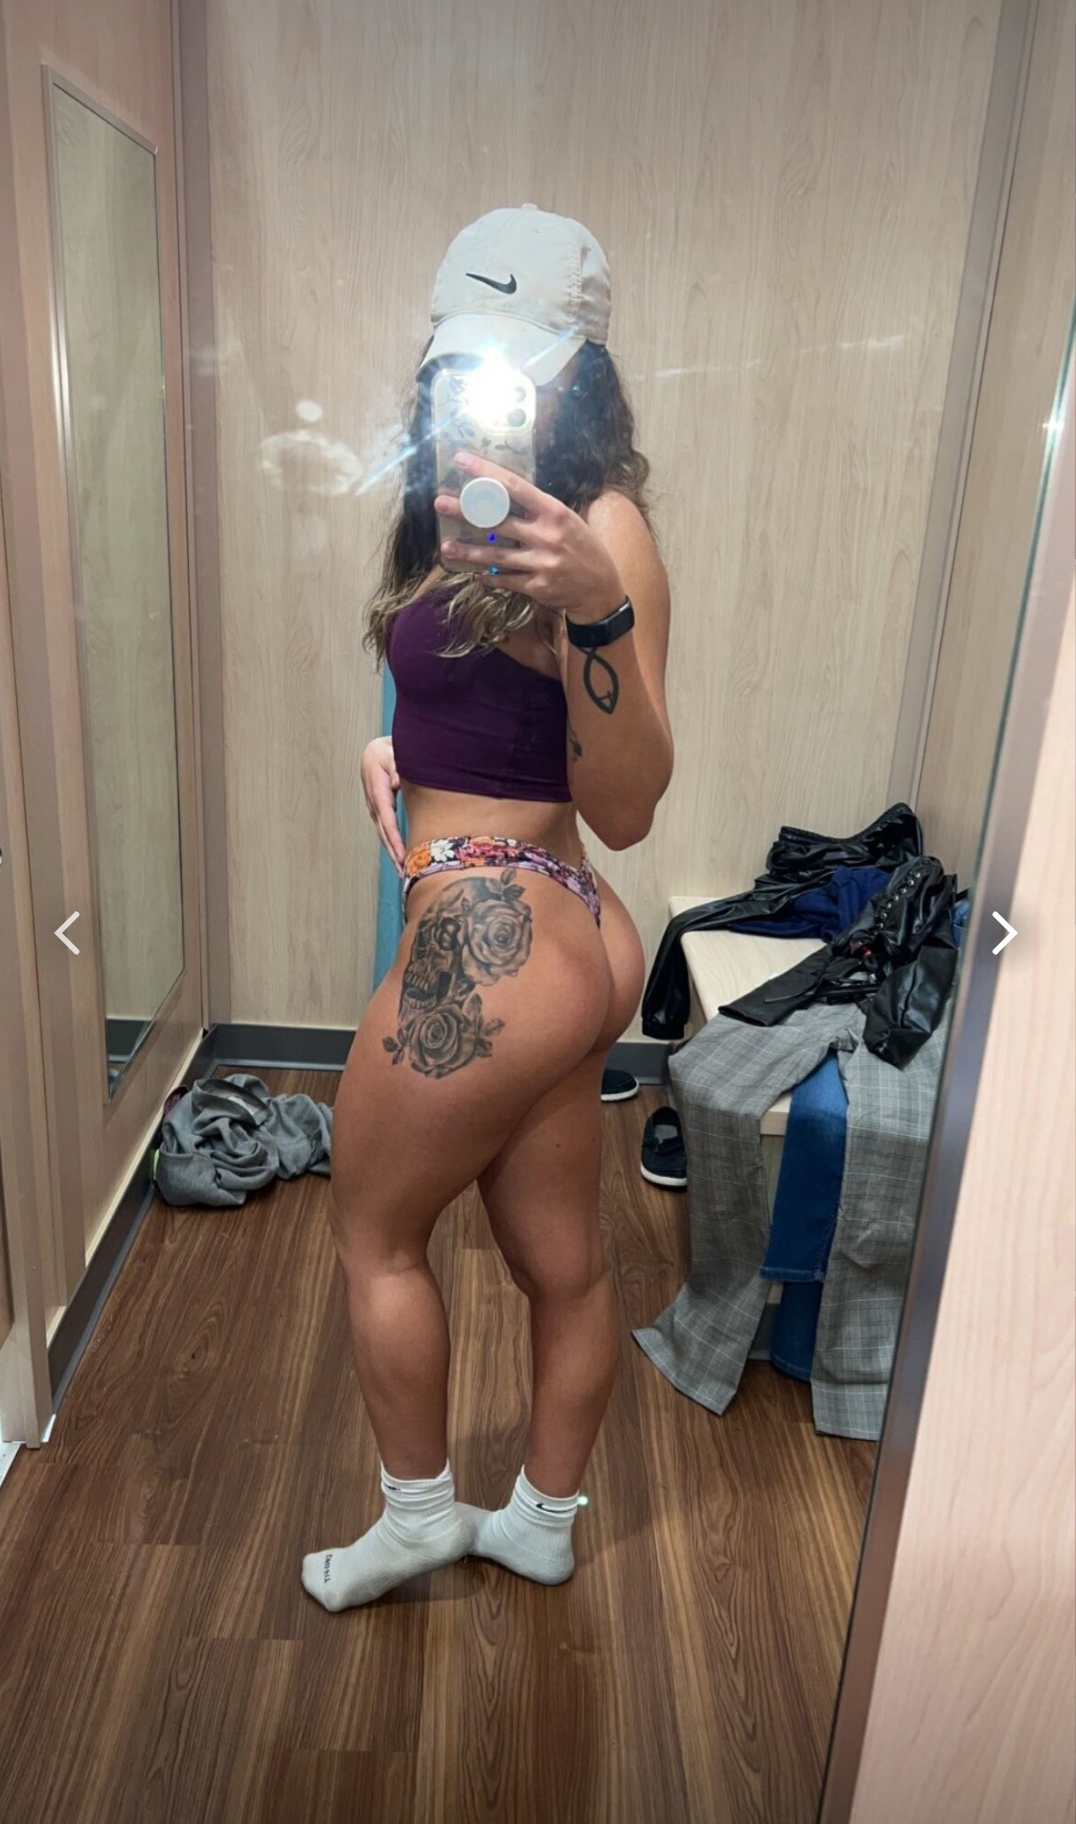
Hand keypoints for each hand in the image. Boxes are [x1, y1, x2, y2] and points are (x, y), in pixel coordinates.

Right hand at [361, 736, 405, 873]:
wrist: (373, 753)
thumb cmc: (386, 752)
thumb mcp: (392, 753)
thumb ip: (396, 767)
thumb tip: (397, 782)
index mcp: (378, 790)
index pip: (387, 819)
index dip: (394, 839)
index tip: (402, 856)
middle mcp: (375, 804)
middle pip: (384, 833)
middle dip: (394, 854)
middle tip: (405, 874)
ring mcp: (376, 810)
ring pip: (384, 836)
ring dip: (393, 855)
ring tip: (404, 874)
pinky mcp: (380, 813)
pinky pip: (386, 832)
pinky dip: (393, 847)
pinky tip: (402, 860)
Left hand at [435, 451, 624, 622]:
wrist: (600, 589)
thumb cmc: (583, 548)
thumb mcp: (568, 519)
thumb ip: (539, 510)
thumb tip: (504, 495)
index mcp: (554, 512)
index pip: (514, 486)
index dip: (485, 472)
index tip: (462, 460)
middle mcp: (545, 536)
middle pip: (497, 520)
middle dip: (465, 510)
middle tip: (440, 503)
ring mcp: (540, 563)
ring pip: (495, 555)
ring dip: (468, 550)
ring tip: (446, 546)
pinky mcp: (536, 586)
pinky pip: (505, 580)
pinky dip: (488, 578)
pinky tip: (474, 574)